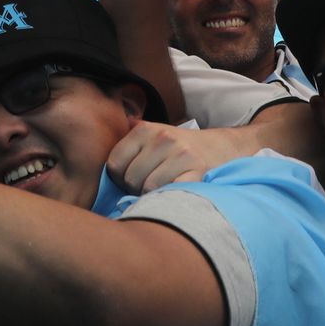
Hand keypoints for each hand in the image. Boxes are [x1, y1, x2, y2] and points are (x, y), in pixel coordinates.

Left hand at [106, 121, 250, 190]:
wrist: (224, 147)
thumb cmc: (181, 147)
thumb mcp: (154, 133)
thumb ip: (130, 137)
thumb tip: (100, 146)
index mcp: (145, 129)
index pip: (114, 165)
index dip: (120, 179)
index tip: (132, 180)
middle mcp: (162, 137)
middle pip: (130, 179)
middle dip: (136, 188)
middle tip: (151, 186)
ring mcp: (181, 153)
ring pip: (148, 188)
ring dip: (153, 195)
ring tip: (164, 188)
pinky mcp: (198, 170)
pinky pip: (170, 191)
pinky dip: (169, 197)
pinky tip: (176, 191)